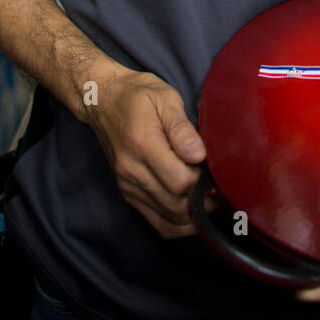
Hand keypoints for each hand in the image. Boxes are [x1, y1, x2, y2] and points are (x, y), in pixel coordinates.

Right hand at [87, 69, 206, 238]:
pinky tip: (192, 211)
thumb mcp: (165, 98)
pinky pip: (157, 222)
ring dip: (193, 214)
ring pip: (169, 219)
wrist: (103, 100)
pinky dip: (178, 223)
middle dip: (201, 199)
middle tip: (216, 184)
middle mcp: (132, 171)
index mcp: (143, 145)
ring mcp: (128, 185)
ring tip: (208, 196)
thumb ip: (182, 128)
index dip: (201, 179)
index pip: (179, 181)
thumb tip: (199, 155)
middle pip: (176, 204)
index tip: (211, 167)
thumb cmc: (138, 95)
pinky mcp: (128, 193)